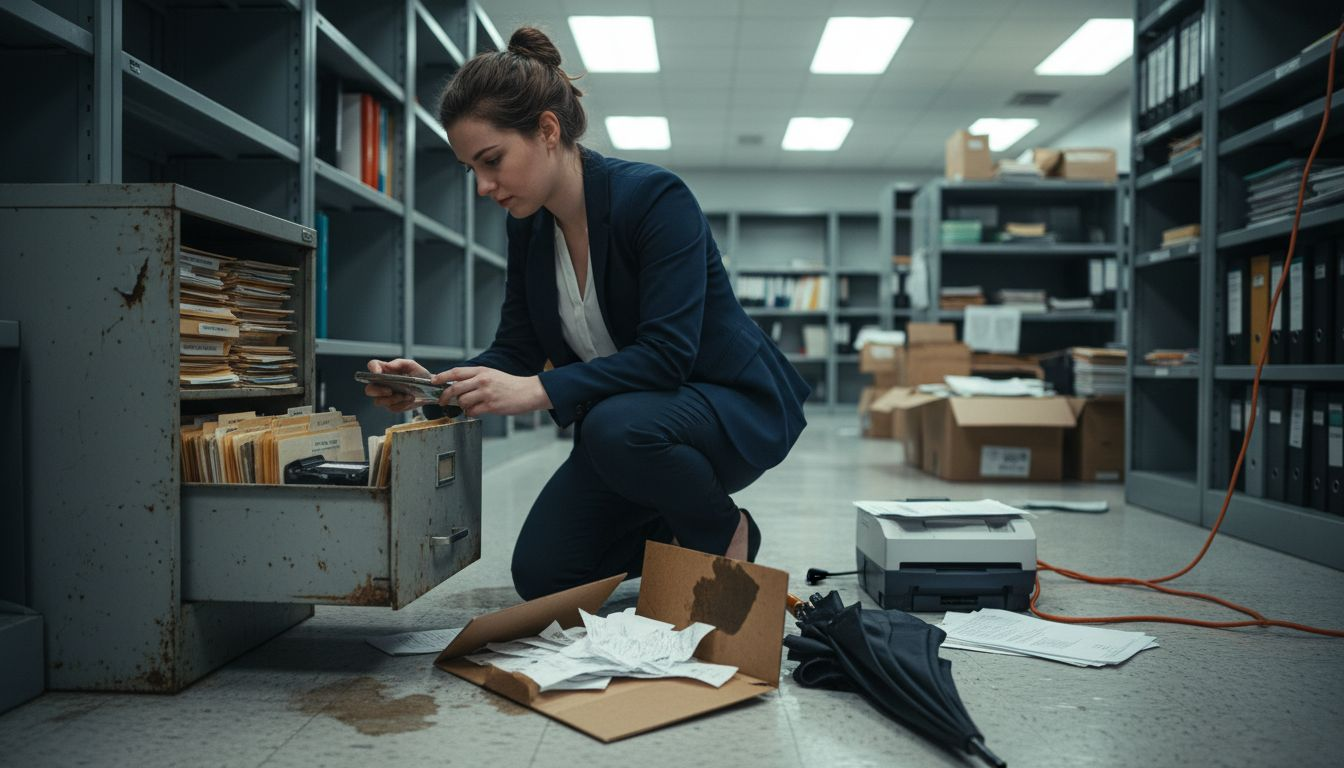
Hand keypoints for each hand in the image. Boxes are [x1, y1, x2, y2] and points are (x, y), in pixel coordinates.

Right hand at [364, 358, 431, 412]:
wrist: (430, 388)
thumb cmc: (419, 374)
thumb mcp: (411, 366)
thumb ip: (399, 363)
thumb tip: (388, 366)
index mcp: (385, 370)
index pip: (372, 366)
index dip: (372, 369)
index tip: (378, 373)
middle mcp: (381, 384)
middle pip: (369, 389)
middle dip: (378, 391)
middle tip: (389, 390)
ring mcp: (386, 397)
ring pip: (379, 401)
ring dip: (392, 399)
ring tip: (406, 395)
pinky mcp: (393, 406)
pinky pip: (392, 408)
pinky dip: (402, 404)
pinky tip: (410, 400)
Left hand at [433, 366, 551, 416]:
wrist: (529, 392)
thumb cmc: (511, 385)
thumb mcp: (492, 375)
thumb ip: (476, 378)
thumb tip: (458, 385)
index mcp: (482, 371)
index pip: (456, 372)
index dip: (442, 376)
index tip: (433, 381)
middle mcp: (483, 380)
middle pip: (455, 388)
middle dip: (444, 396)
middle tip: (442, 401)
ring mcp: (487, 393)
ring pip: (462, 401)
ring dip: (461, 406)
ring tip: (468, 406)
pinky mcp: (492, 406)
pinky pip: (472, 411)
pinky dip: (470, 413)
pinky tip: (475, 412)